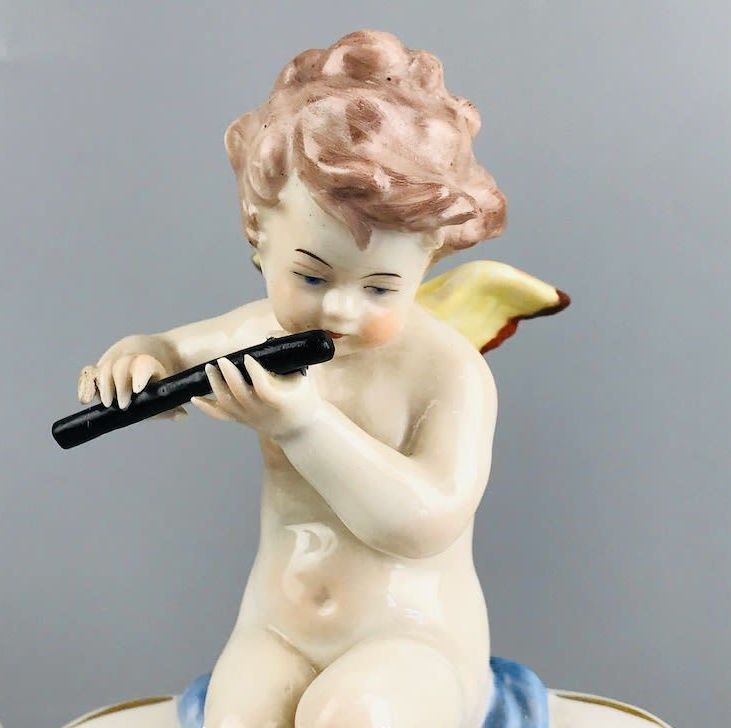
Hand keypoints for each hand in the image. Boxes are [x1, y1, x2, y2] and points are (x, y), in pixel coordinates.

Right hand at [77, 353, 186, 419]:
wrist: (160, 354)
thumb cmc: (164, 379)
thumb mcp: (167, 391)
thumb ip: (169, 404)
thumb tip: (182, 415)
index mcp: (151, 360)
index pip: (142, 364)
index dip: (139, 374)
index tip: (138, 390)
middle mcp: (130, 358)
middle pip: (121, 367)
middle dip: (120, 385)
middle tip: (123, 404)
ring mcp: (114, 361)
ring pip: (105, 368)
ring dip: (104, 386)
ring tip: (108, 403)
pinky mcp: (100, 369)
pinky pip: (89, 373)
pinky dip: (86, 385)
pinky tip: (86, 399)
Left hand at [190, 355, 322, 438]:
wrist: (300, 429)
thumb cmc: (304, 397)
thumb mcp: (304, 376)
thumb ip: (289, 355)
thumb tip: (271, 334)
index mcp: (280, 401)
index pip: (263, 386)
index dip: (254, 371)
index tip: (247, 356)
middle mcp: (262, 411)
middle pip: (240, 394)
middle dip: (229, 375)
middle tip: (223, 360)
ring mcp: (250, 417)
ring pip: (227, 403)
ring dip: (216, 385)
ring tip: (210, 368)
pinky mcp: (242, 420)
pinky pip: (220, 415)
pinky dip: (206, 407)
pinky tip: (194, 398)